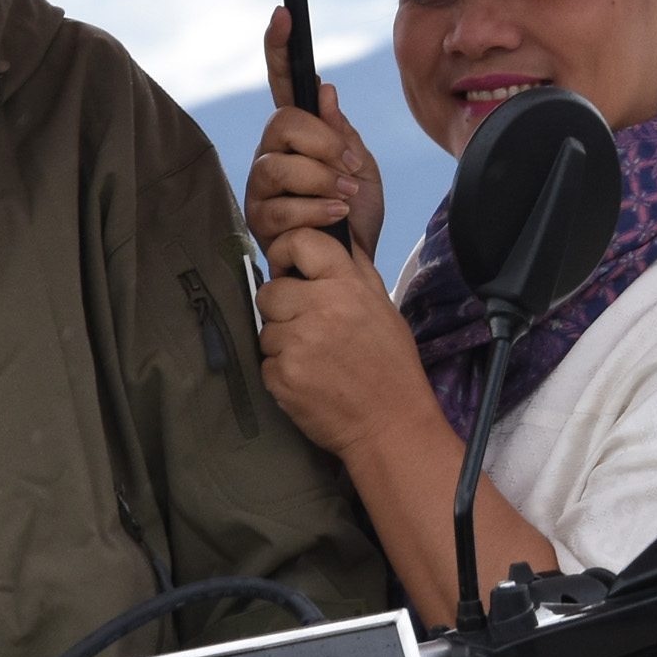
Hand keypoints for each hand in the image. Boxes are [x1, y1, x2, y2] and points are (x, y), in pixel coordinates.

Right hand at [253, 7, 383, 260]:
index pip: (283, 84)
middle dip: (322, 144)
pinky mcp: (259, 222)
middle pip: (281, 124)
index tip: (284, 14)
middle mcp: (272, 154)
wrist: (356, 266)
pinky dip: (315, 209)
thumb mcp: (361, 167)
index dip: (279, 48)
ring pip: (277, 166)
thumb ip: (340, 133)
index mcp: (298, 134)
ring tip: (346, 195)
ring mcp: (261, 188)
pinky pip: (279, 206)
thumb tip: (323, 90)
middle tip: (350, 166)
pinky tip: (336, 215)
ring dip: (320, 179)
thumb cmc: (357, 215)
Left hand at [254, 220, 434, 464]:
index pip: (299, 241)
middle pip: (270, 291)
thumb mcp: (381, 305)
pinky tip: (310, 381)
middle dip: (282, 309)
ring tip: (316, 360)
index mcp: (348, 286)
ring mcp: (299, 344)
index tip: (289, 269)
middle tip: (309, 328)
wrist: (390, 425)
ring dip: (283, 343)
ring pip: (265, 329)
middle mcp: (321, 309)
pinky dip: (282, 372)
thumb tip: (329, 231)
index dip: (286, 252)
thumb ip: (352, 270)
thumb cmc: (389, 365)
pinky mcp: (282, 376)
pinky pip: (265, 362)